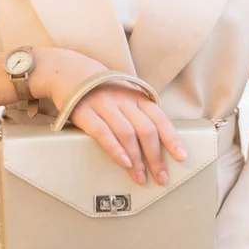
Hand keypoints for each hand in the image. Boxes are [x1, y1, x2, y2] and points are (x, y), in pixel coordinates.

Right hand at [29, 47, 186, 185]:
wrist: (67, 71)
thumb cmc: (101, 90)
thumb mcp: (125, 96)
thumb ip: (139, 114)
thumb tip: (158, 145)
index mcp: (137, 97)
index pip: (160, 119)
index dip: (172, 139)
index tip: (181, 158)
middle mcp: (123, 100)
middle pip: (146, 130)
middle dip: (155, 157)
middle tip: (161, 177)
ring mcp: (104, 105)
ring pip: (127, 133)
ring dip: (137, 159)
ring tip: (141, 177)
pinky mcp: (84, 112)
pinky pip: (102, 132)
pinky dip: (115, 149)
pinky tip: (123, 162)